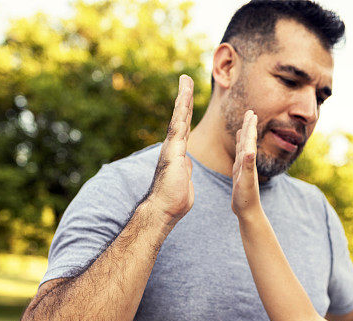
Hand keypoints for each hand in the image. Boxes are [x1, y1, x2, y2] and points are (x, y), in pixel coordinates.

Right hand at [148, 74, 194, 224]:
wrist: (164, 210)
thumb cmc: (175, 200)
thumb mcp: (185, 179)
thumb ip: (186, 168)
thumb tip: (186, 162)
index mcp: (178, 152)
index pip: (184, 127)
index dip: (187, 110)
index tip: (188, 95)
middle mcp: (172, 146)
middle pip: (180, 116)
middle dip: (183, 97)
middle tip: (186, 78)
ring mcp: (171, 148)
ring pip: (178, 118)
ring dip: (182, 98)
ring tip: (186, 80)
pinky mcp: (172, 152)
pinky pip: (178, 128)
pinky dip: (181, 113)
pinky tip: (184, 99)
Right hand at [231, 110, 261, 217]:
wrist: (248, 212)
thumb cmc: (246, 198)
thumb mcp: (246, 181)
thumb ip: (248, 165)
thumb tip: (250, 150)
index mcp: (249, 162)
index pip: (250, 140)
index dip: (250, 126)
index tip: (252, 113)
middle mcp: (247, 163)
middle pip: (248, 141)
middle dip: (249, 127)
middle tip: (250, 112)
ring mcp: (244, 168)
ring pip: (244, 148)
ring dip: (245, 136)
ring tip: (244, 126)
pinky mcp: (240, 174)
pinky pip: (240, 159)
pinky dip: (240, 151)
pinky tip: (241, 149)